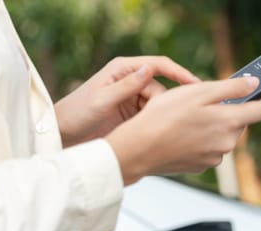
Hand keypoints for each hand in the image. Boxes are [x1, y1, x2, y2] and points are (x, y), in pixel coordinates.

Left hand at [55, 56, 198, 147]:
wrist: (64, 135)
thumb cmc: (76, 113)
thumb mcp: (101, 99)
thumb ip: (126, 86)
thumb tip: (149, 69)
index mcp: (122, 69)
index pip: (159, 65)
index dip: (179, 73)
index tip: (196, 85)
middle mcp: (130, 80)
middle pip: (162, 89)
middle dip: (167, 105)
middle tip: (169, 122)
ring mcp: (132, 97)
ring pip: (159, 105)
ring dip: (160, 117)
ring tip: (158, 132)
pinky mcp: (133, 113)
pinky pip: (152, 115)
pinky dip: (156, 124)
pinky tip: (158, 134)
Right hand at [105, 76, 260, 184]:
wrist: (139, 148)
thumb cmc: (163, 117)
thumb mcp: (198, 92)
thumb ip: (231, 88)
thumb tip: (254, 83)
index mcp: (230, 122)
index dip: (260, 97)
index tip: (253, 91)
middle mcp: (227, 143)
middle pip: (239, 122)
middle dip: (226, 110)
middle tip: (202, 102)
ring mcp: (214, 157)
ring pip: (222, 135)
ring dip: (212, 125)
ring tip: (186, 119)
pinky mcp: (201, 166)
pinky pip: (208, 148)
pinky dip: (200, 140)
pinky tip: (181, 133)